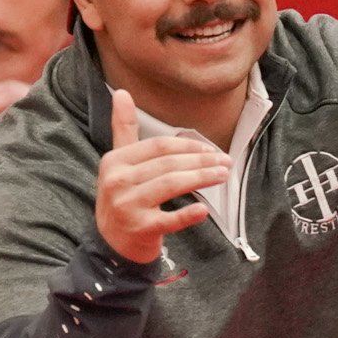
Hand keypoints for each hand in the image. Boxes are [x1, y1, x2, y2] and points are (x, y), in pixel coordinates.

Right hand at [94, 90, 230, 263]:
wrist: (111, 245)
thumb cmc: (123, 198)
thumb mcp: (118, 163)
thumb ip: (123, 129)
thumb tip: (122, 92)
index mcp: (116, 161)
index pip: (158, 146)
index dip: (188, 146)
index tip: (211, 150)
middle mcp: (118, 181)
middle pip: (168, 164)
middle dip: (201, 161)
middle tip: (226, 162)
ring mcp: (128, 206)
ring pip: (171, 185)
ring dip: (202, 179)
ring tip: (223, 176)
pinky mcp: (139, 230)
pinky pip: (168, 220)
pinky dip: (187, 215)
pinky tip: (203, 210)